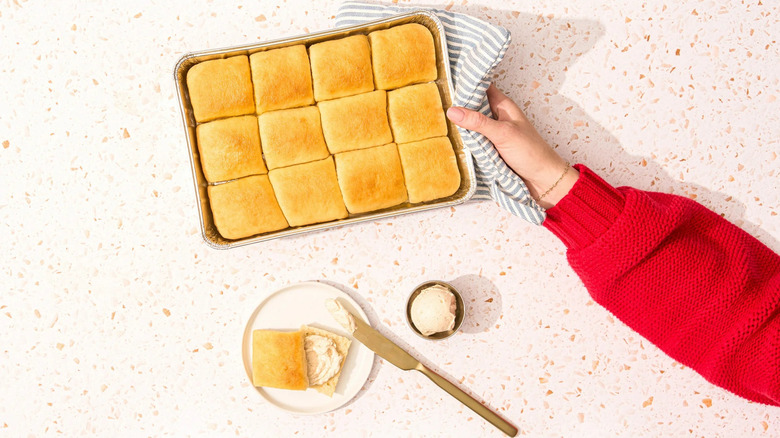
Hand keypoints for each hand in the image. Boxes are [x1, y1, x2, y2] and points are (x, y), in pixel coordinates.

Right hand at [446, 84, 578, 208]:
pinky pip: (474, 140)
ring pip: (473, 124)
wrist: (543, 180)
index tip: (446, 79)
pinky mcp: (491, 148)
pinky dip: (465, 139)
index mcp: (503, 106)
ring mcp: (494, 133)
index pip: (482, 87)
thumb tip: (452, 111)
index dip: (468, 82)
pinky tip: (450, 138)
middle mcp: (498, 117)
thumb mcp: (502, 133)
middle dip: (459, 103)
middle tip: (435, 100)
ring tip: (437, 117)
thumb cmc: (530, 152)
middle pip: (475, 105)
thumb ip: (478, 122)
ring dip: (460, 123)